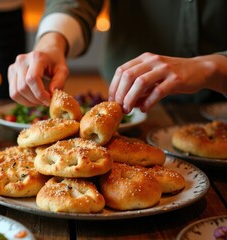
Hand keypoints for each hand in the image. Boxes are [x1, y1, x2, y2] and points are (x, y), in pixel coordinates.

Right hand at [8, 32, 68, 105]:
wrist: (46, 53)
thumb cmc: (55, 62)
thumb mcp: (63, 70)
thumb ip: (60, 82)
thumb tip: (52, 94)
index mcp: (36, 57)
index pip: (32, 79)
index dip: (40, 94)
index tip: (49, 101)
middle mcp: (22, 61)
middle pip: (23, 87)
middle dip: (35, 99)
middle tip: (46, 102)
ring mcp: (14, 67)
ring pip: (16, 92)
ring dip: (28, 102)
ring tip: (39, 101)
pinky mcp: (10, 74)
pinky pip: (13, 93)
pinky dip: (23, 100)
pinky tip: (32, 98)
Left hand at [108, 52, 226, 113]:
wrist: (199, 70)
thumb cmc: (171, 76)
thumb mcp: (152, 77)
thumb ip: (138, 88)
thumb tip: (122, 103)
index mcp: (144, 58)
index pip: (122, 70)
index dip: (113, 87)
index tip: (111, 101)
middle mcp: (152, 60)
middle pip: (128, 76)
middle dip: (120, 93)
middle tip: (119, 107)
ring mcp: (164, 68)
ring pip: (140, 82)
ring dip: (131, 98)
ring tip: (128, 109)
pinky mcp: (176, 79)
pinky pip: (158, 91)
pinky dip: (148, 102)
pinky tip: (144, 109)